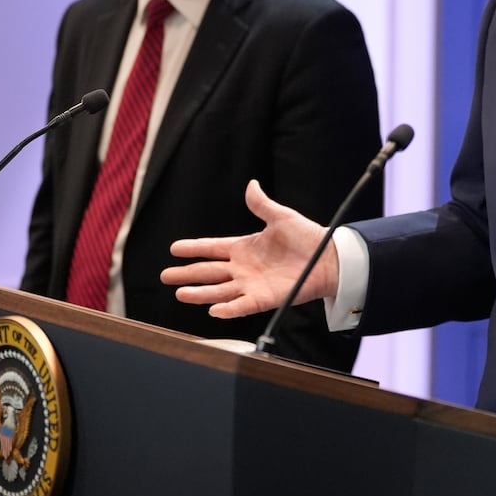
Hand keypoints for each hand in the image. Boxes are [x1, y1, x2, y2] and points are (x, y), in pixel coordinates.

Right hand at [161, 180, 334, 317]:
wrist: (329, 258)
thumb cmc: (307, 237)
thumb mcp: (281, 217)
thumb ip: (262, 204)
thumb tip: (251, 184)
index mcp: (244, 247)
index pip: (212, 248)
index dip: (194, 248)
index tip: (174, 248)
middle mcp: (243, 268)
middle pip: (209, 272)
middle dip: (187, 274)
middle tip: (166, 276)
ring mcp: (252, 285)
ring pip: (219, 291)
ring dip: (200, 293)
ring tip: (181, 294)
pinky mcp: (264, 299)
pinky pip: (242, 306)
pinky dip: (228, 309)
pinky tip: (213, 310)